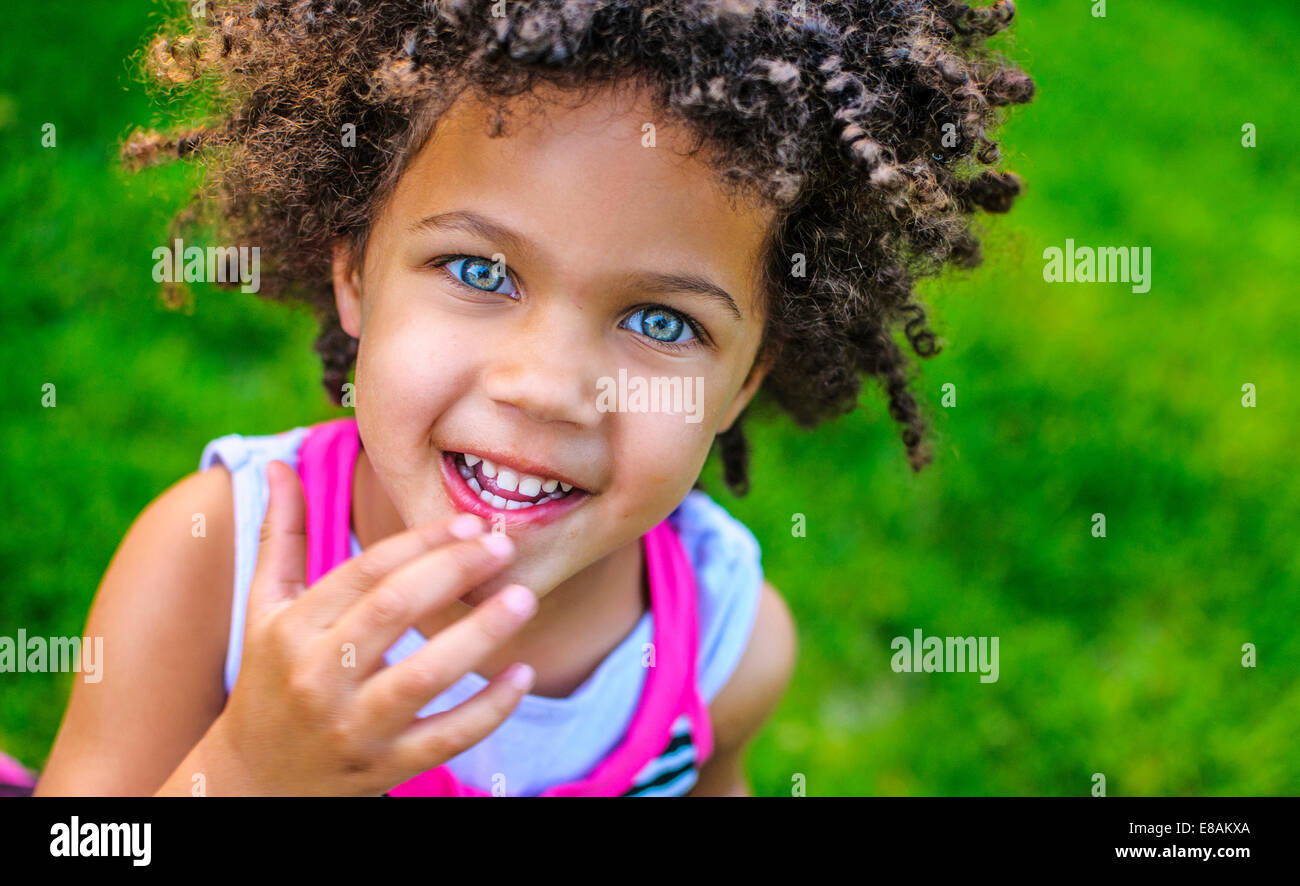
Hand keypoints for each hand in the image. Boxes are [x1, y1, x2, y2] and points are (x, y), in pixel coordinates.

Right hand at [203, 460, 536, 795]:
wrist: (252, 781)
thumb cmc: (268, 677)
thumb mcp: (264, 607)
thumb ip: (280, 535)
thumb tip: (281, 461)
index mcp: (294, 629)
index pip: (366, 573)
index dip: (421, 542)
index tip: (469, 521)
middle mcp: (320, 677)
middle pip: (394, 611)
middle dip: (454, 572)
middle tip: (503, 545)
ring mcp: (352, 727)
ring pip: (423, 677)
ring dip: (479, 635)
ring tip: (523, 598)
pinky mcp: (382, 768)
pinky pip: (444, 738)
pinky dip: (488, 710)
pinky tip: (522, 675)